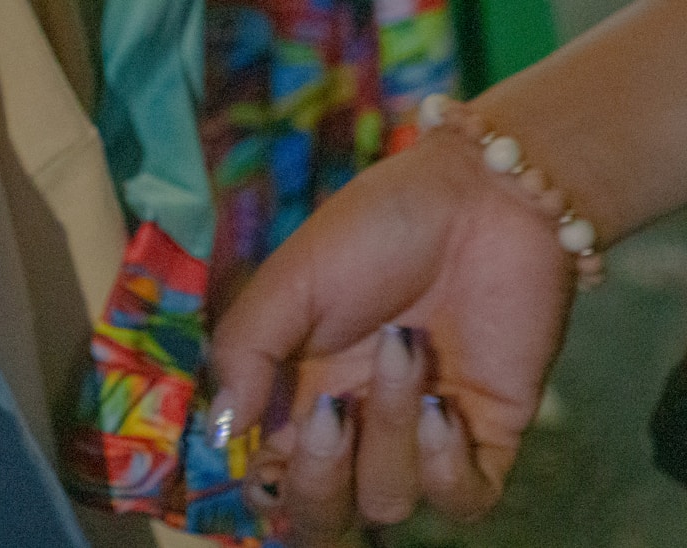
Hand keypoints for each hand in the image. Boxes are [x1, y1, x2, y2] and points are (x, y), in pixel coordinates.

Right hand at [208, 130, 579, 544]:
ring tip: (407, 347)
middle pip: (324, 517)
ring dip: (390, 432)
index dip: (264, 489)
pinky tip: (443, 408)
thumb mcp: (290, 280)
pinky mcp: (489, 435)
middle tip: (329, 414)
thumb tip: (221, 432)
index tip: (264, 454)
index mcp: (299, 396)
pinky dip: (445, 468)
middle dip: (317, 486)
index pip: (272, 481)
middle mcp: (358, 429)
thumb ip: (245, 352)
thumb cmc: (376, 229)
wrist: (483, 195)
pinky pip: (462, 502)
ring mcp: (424, 437)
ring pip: (390, 501)